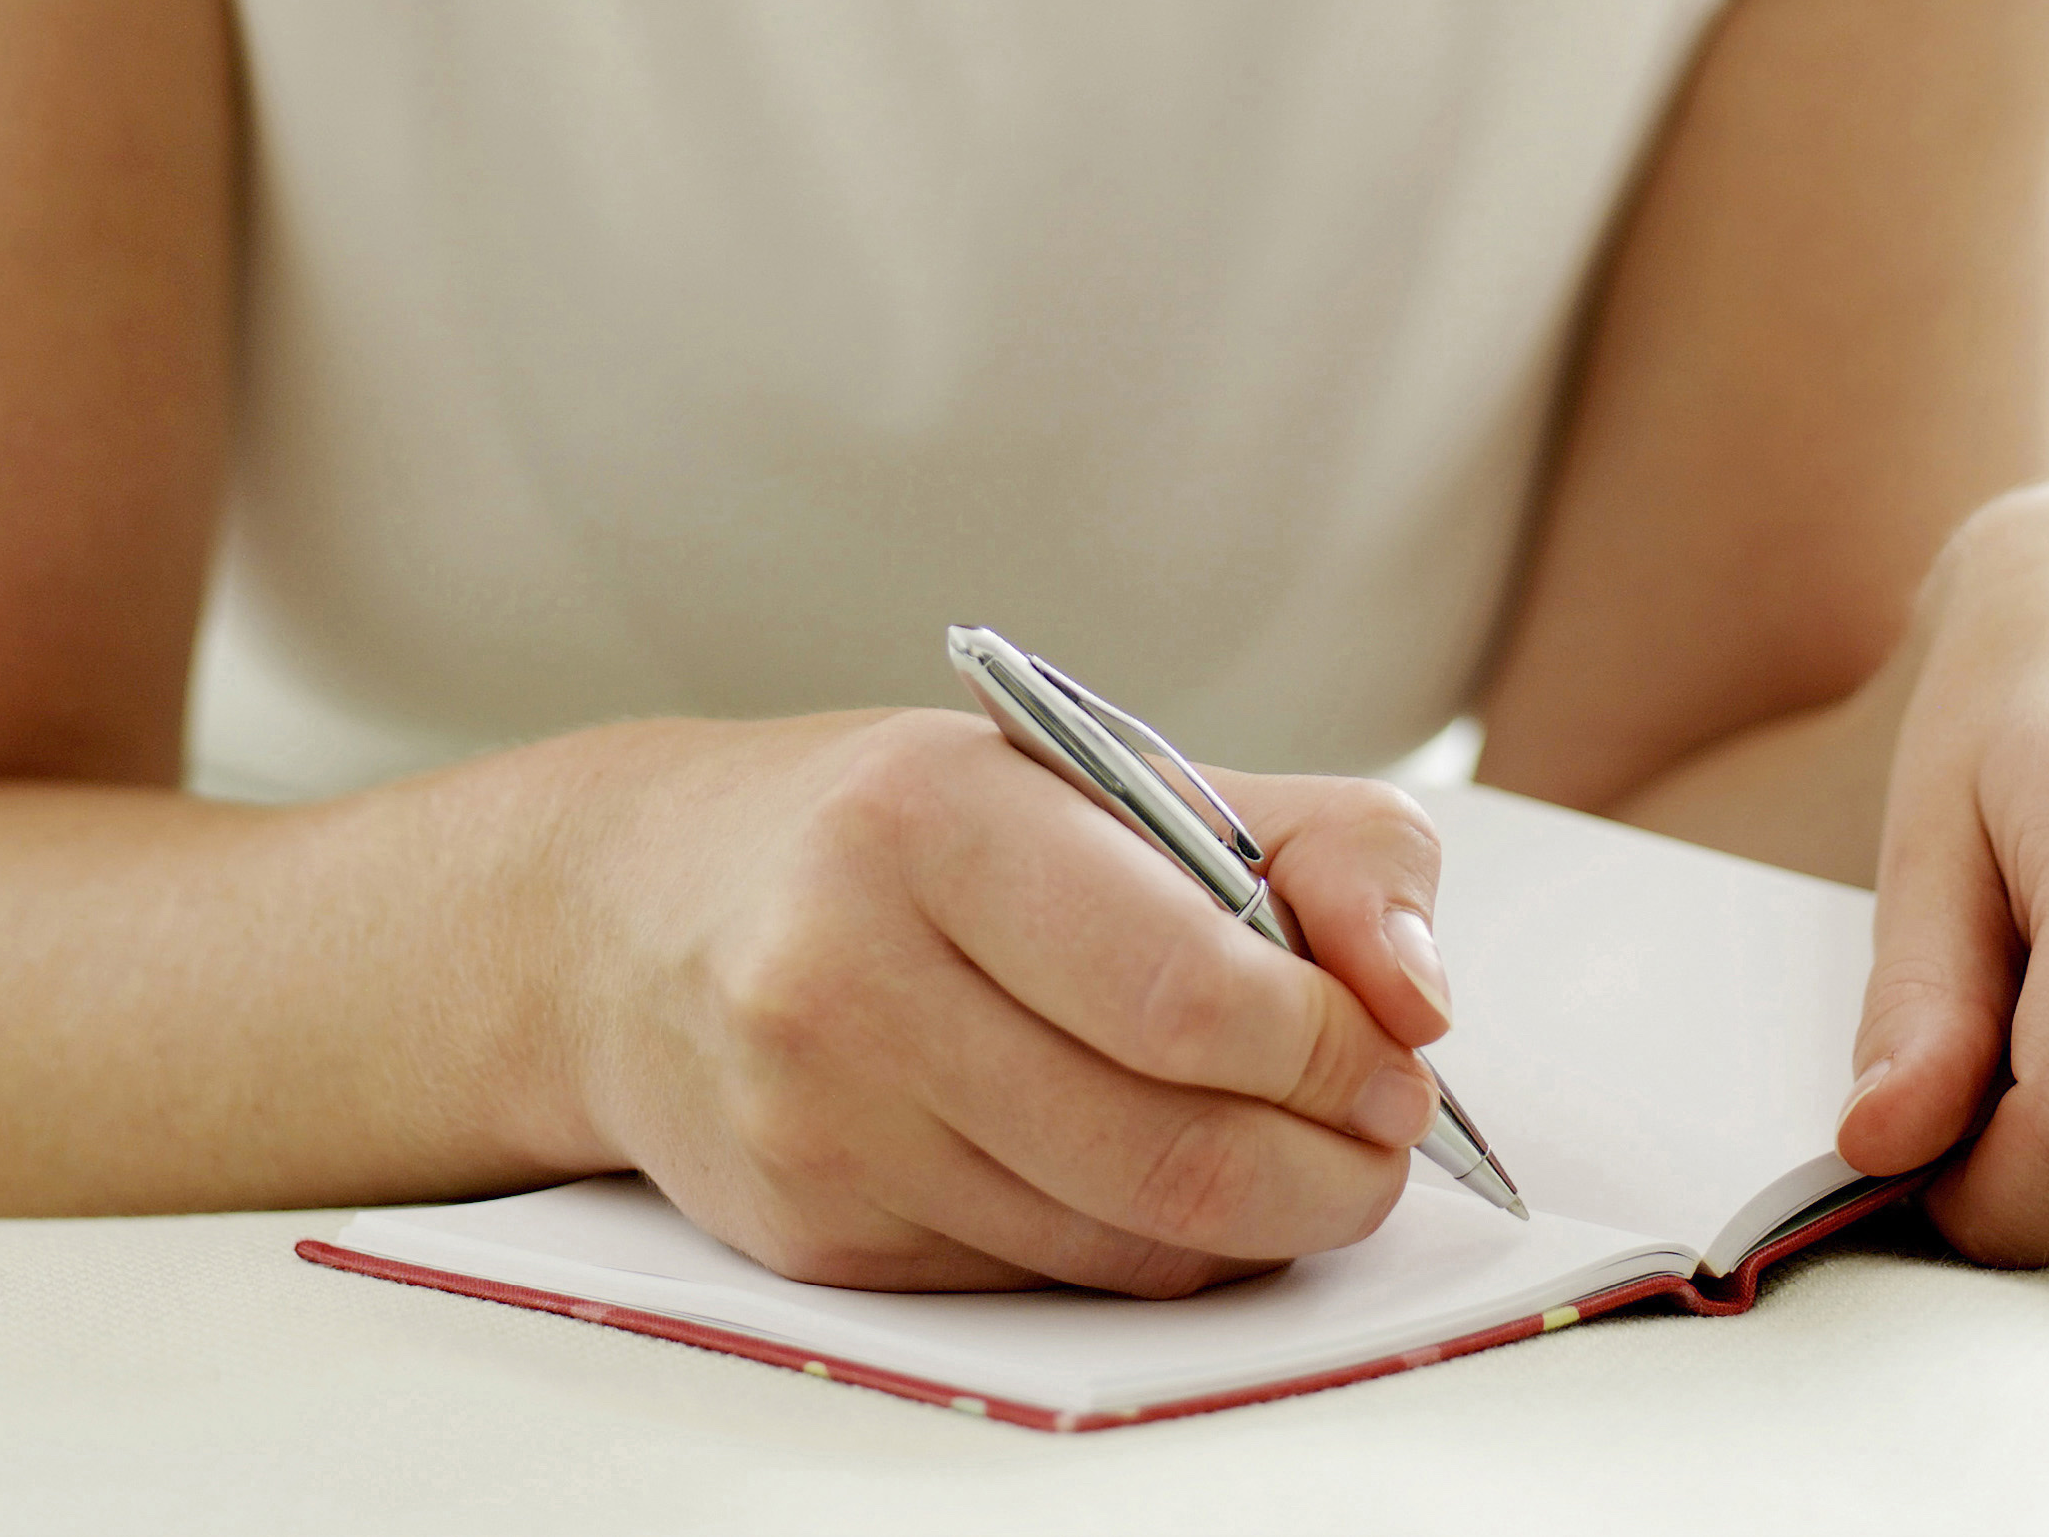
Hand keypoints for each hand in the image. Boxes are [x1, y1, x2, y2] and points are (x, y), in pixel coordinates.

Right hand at [556, 709, 1457, 1293]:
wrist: (626, 916)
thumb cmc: (900, 829)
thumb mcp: (1090, 767)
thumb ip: (1301, 844)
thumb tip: (1422, 992)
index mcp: (930, 816)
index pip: (1183, 985)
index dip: (1327, 1043)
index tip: (1395, 1051)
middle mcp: (850, 971)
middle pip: (1163, 1141)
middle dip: (1325, 1162)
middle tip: (1382, 1135)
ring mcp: (819, 1123)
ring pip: (1115, 1238)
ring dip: (1254, 1224)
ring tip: (1302, 1159)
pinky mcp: (812, 1240)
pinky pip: (1043, 1282)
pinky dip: (1147, 1251)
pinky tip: (1168, 1185)